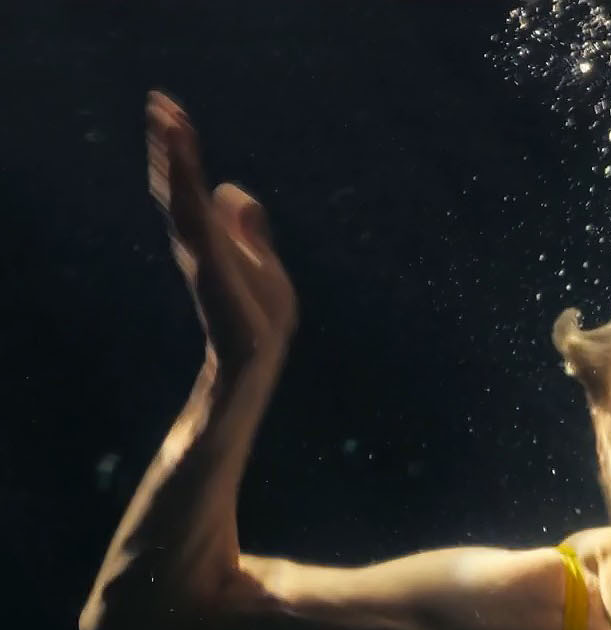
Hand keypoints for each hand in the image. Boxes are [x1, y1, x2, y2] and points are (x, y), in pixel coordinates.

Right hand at [148, 91, 296, 379]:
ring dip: (174, 156)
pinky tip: (186, 164)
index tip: (172, 116)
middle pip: (179, 183)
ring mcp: (202, 250)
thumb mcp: (264, 263)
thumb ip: (248, 229)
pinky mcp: (210, 262)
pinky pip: (195, 217)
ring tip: (166, 118)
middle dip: (170, 145)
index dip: (181, 154)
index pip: (191, 187)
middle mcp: (199, 240)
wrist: (258, 358)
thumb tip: (231, 189)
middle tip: (159, 102)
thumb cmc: (258, 319)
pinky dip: (187, 187)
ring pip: (182, 194)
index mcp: (212, 238)